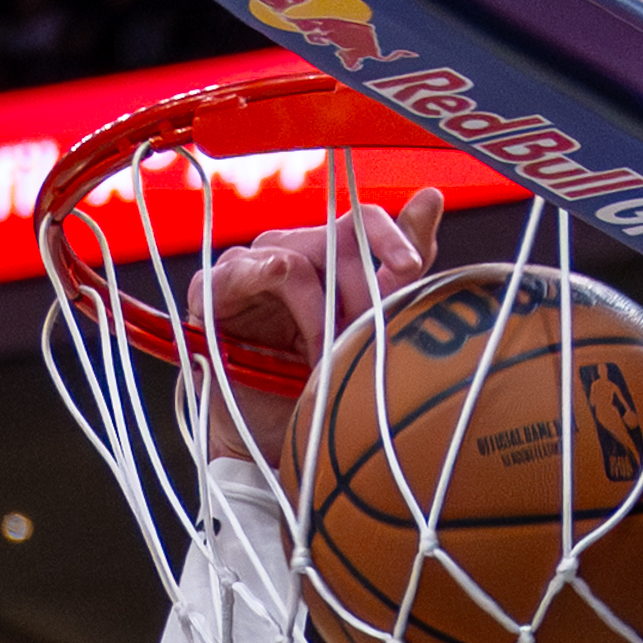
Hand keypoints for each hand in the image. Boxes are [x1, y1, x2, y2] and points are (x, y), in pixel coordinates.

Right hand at [190, 188, 443, 466]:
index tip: (410, 269)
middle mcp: (286, 251)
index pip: (360, 220)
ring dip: (321, 313)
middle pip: (334, 240)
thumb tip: (430, 196)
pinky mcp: (213, 289)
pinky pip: (252, 269)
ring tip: (325, 362)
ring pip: (299, 258)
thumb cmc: (317, 390)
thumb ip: (395, 273)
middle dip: (357, 294)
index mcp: (324, 256)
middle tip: (363, 342)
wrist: (272, 446)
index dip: (389, 237)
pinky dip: (280, 299)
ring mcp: (247, 266)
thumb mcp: (367, 331)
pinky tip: (298, 339)